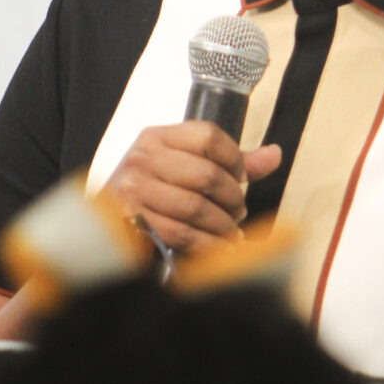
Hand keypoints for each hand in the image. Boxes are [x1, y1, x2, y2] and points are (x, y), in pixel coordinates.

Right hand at [106, 122, 282, 253]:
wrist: (109, 213)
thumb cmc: (156, 185)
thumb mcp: (188, 163)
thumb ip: (232, 160)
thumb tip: (274, 155)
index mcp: (158, 136)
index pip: (209, 136)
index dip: (235, 159)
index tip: (241, 176)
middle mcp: (143, 158)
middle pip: (206, 175)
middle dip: (232, 198)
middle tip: (238, 211)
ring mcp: (135, 190)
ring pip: (195, 208)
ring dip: (223, 225)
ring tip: (232, 232)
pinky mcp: (134, 221)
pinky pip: (182, 234)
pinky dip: (209, 245)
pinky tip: (221, 247)